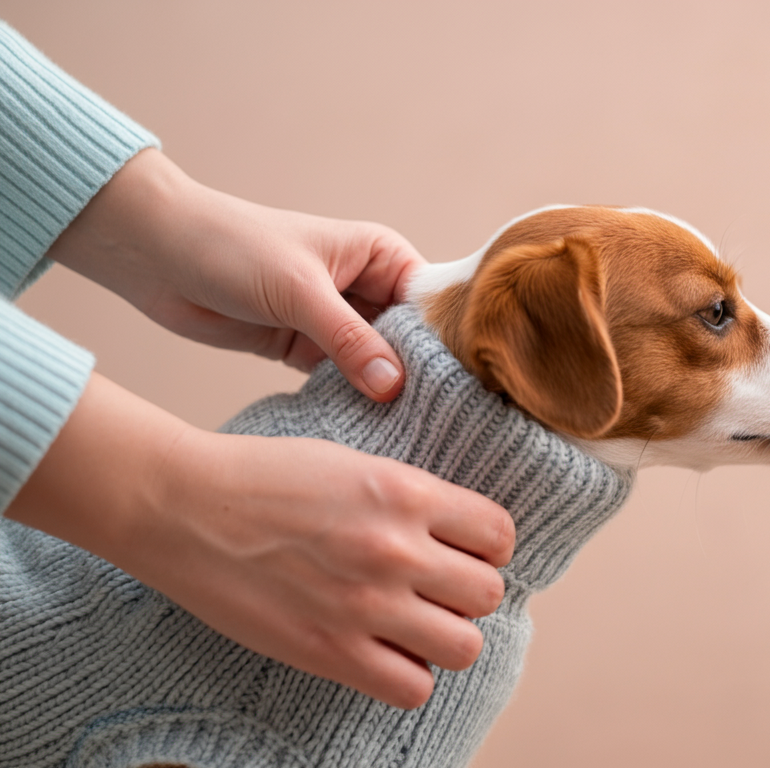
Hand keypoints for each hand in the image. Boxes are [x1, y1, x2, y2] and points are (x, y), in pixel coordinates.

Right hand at [8, 375, 514, 708]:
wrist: (182, 507)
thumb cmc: (264, 478)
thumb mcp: (355, 463)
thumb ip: (411, 500)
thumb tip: (458, 538)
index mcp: (405, 493)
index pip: (499, 533)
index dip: (487, 546)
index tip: (463, 550)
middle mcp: (395, 550)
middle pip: (488, 594)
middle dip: (468, 593)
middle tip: (435, 589)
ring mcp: (364, 605)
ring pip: (464, 646)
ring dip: (445, 637)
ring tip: (413, 624)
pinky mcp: (329, 651)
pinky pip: (411, 687)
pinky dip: (407, 675)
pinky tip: (383, 652)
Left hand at [46, 149, 421, 401]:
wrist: (155, 255)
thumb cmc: (232, 246)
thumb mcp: (299, 291)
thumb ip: (349, 340)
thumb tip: (395, 386)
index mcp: (382, 256)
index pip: (432, 304)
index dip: (449, 343)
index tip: (469, 387)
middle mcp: (368, 288)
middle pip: (412, 341)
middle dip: (421, 376)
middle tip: (444, 420)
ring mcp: (338, 322)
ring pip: (379, 365)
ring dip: (387, 394)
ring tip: (413, 432)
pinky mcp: (306, 349)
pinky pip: (343, 381)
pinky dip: (353, 401)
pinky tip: (370, 429)